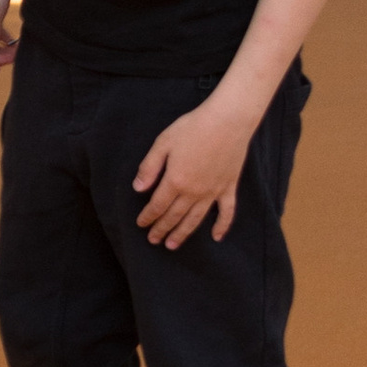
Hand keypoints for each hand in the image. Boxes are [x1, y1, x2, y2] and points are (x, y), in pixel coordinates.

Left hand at [133, 95, 251, 249]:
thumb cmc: (193, 128)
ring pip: (195, 219)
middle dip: (162, 229)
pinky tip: (216, 237)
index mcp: (175, 180)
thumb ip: (149, 167)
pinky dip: (222, 226)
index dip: (148, 217)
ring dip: (183, 233)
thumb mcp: (163, 143)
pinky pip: (226, 212)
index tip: (141, 225)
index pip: (157, 205)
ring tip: (172, 245)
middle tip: (153, 240)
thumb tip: (138, 189)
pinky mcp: (229, 187)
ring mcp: (213, 192)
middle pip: (174, 216)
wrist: (228, 121)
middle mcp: (194, 191)